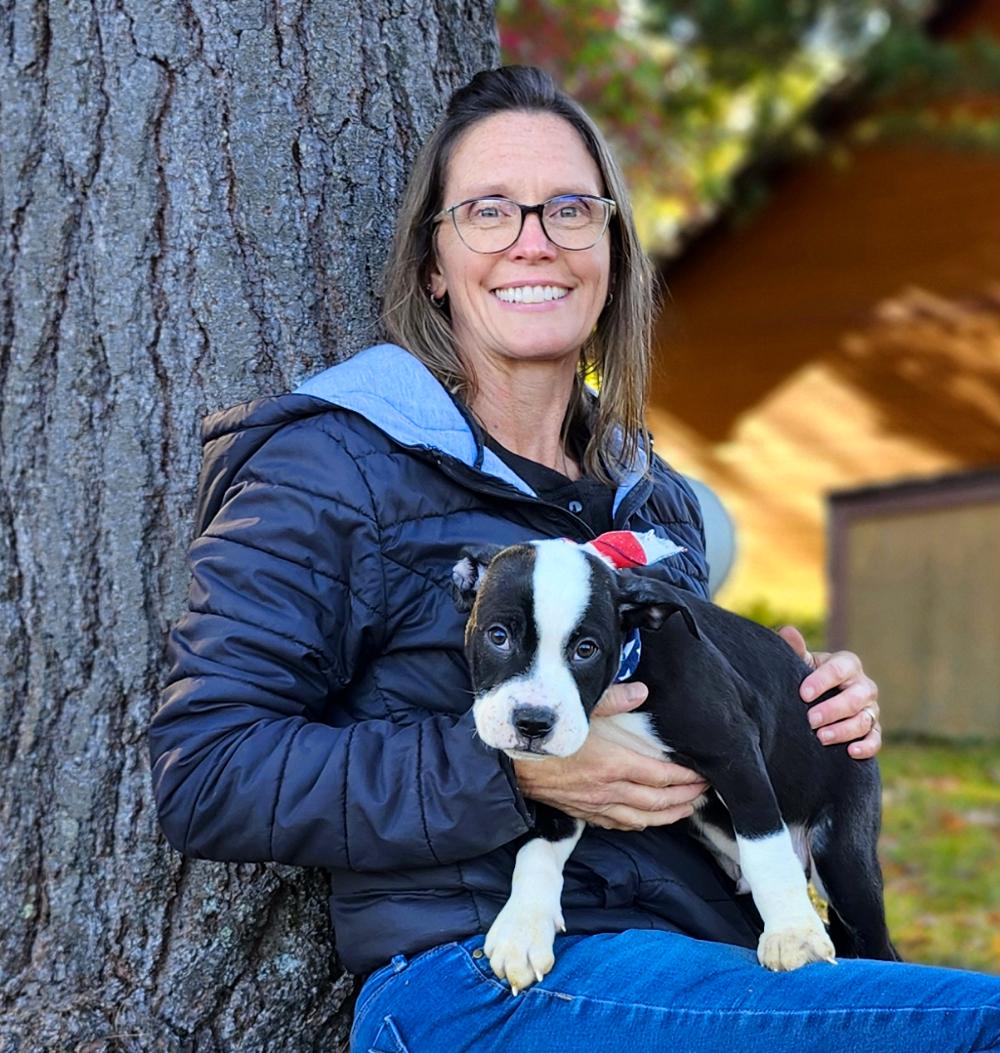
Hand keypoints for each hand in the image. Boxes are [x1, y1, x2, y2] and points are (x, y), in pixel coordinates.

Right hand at [512, 681, 708, 830]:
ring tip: (688, 808)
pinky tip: (648, 819)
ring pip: (644, 818)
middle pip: (660, 801)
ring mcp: (597, 806)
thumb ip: (613, 699)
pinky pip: (620, 824)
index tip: (703, 772)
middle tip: (705, 791)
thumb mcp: (579, 709)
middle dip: (687, 797)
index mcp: (614, 764)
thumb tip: (641, 690)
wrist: (509, 765)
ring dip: (670, 815)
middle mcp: (610, 790)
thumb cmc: (543, 735)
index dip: (687, 777)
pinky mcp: (584, 813)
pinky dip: (640, 824)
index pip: (663, 776)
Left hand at [777, 625, 880, 759]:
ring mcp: (870, 708)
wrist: (816, 698)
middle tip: (810, 719)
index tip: (802, 694)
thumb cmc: (808, 676)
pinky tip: (850, 752)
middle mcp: (863, 685)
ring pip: (864, 720)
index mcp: (847, 664)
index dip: (821, 681)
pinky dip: (866, 746)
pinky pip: (875, 738)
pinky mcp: (873, 729)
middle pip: (855, 697)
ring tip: (821, 737)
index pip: (839, 670)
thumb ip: (796, 649)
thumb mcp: (802, 662)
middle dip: (832, 709)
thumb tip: (787, 631)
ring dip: (843, 730)